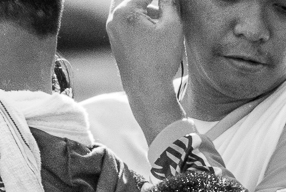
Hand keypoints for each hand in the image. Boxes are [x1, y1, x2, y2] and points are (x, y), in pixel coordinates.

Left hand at [106, 0, 187, 139]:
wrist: (147, 90)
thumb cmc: (161, 59)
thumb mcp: (173, 28)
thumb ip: (170, 4)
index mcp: (125, 12)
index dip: (162, 0)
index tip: (171, 4)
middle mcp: (114, 18)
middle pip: (132, 0)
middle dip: (149, 3)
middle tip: (165, 7)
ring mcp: (112, 30)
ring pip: (128, 9)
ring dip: (144, 10)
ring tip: (162, 18)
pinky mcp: (116, 41)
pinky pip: (126, 22)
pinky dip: (139, 21)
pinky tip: (154, 31)